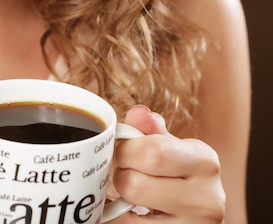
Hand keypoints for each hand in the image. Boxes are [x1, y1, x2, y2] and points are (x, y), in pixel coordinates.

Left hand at [112, 105, 225, 222]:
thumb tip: (138, 113)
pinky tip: (132, 212)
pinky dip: (120, 217)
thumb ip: (150, 130)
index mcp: (204, 161)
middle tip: (128, 175)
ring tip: (134, 196)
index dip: (125, 151)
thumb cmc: (180, 177)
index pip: (150, 151)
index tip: (125, 153)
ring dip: (121, 200)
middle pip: (134, 183)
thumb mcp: (172, 149)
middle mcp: (207, 197)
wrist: (199, 214)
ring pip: (129, 210)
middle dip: (121, 175)